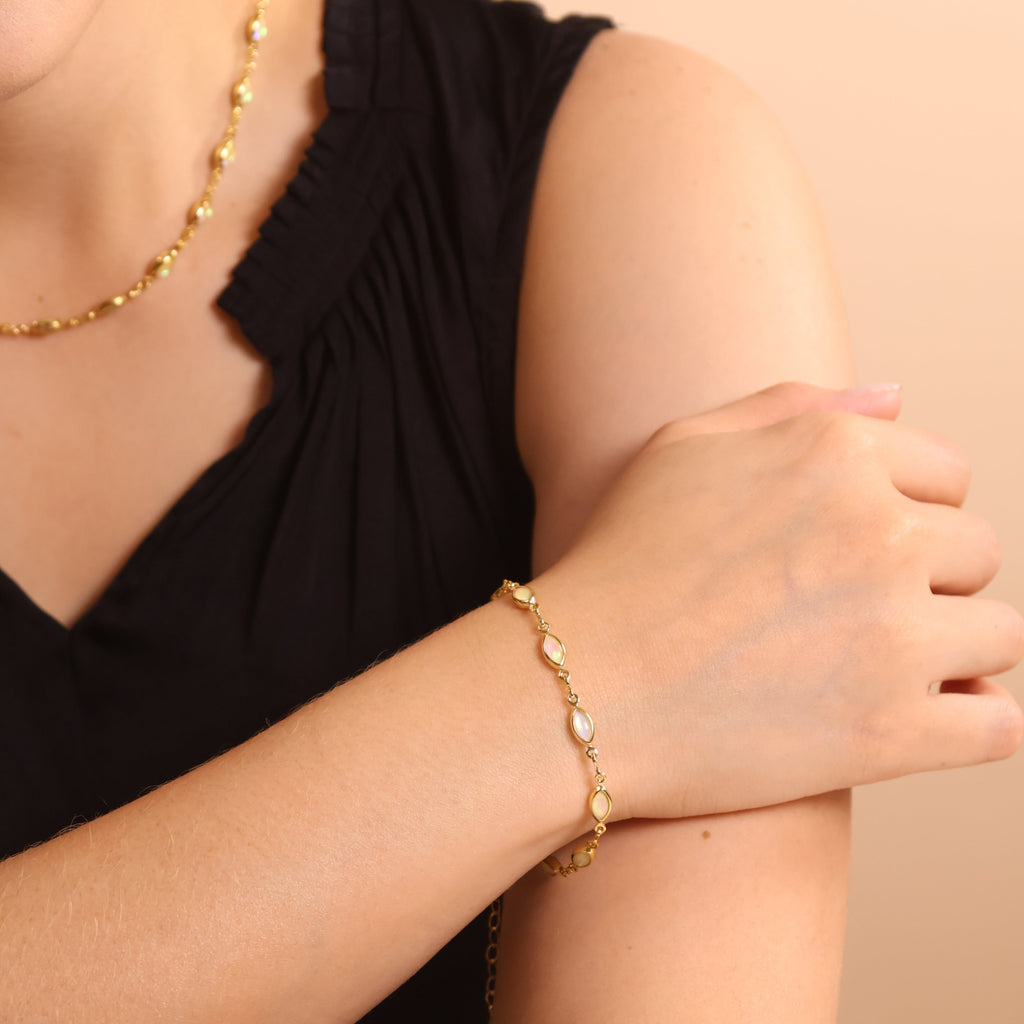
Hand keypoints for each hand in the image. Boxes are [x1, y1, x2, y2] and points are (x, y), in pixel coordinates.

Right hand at [537, 382, 1023, 819]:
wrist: (575, 685)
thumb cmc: (620, 560)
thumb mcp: (683, 447)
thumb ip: (794, 406)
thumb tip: (898, 396)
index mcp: (837, 456)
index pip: (947, 477)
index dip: (907, 516)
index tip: (856, 556)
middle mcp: (881, 533)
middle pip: (977, 553)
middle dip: (928, 582)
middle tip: (853, 615)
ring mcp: (895, 636)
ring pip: (998, 635)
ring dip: (952, 652)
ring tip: (878, 668)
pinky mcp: (895, 735)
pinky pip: (997, 725)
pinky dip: (972, 724)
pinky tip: (917, 720)